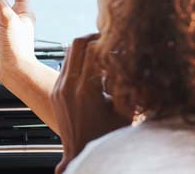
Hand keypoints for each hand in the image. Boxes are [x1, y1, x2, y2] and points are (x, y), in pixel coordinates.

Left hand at [51, 34, 131, 173]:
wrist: (81, 155)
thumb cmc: (108, 138)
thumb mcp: (125, 111)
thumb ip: (130, 86)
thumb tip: (139, 61)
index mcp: (85, 90)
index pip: (93, 49)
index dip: (109, 41)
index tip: (120, 43)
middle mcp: (68, 86)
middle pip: (77, 44)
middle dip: (95, 39)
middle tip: (110, 41)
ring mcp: (58, 89)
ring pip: (69, 52)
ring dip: (86, 49)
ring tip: (104, 55)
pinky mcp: (55, 92)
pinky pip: (65, 66)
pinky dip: (79, 62)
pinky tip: (94, 71)